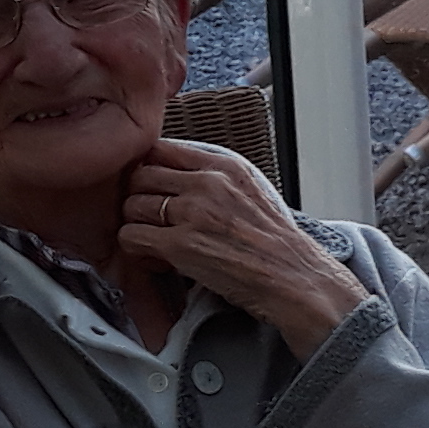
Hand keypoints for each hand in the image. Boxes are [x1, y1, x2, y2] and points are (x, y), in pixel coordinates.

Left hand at [119, 141, 371, 357]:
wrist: (297, 280)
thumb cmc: (279, 246)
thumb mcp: (254, 192)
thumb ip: (218, 179)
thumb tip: (181, 178)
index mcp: (226, 166)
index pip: (162, 148)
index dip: (150, 169)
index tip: (153, 188)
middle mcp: (208, 183)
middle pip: (140, 174)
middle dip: (139, 198)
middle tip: (151, 218)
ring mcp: (193, 213)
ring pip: (131, 206)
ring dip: (137, 226)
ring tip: (156, 242)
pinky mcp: (181, 246)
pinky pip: (131, 237)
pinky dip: (137, 251)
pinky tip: (157, 259)